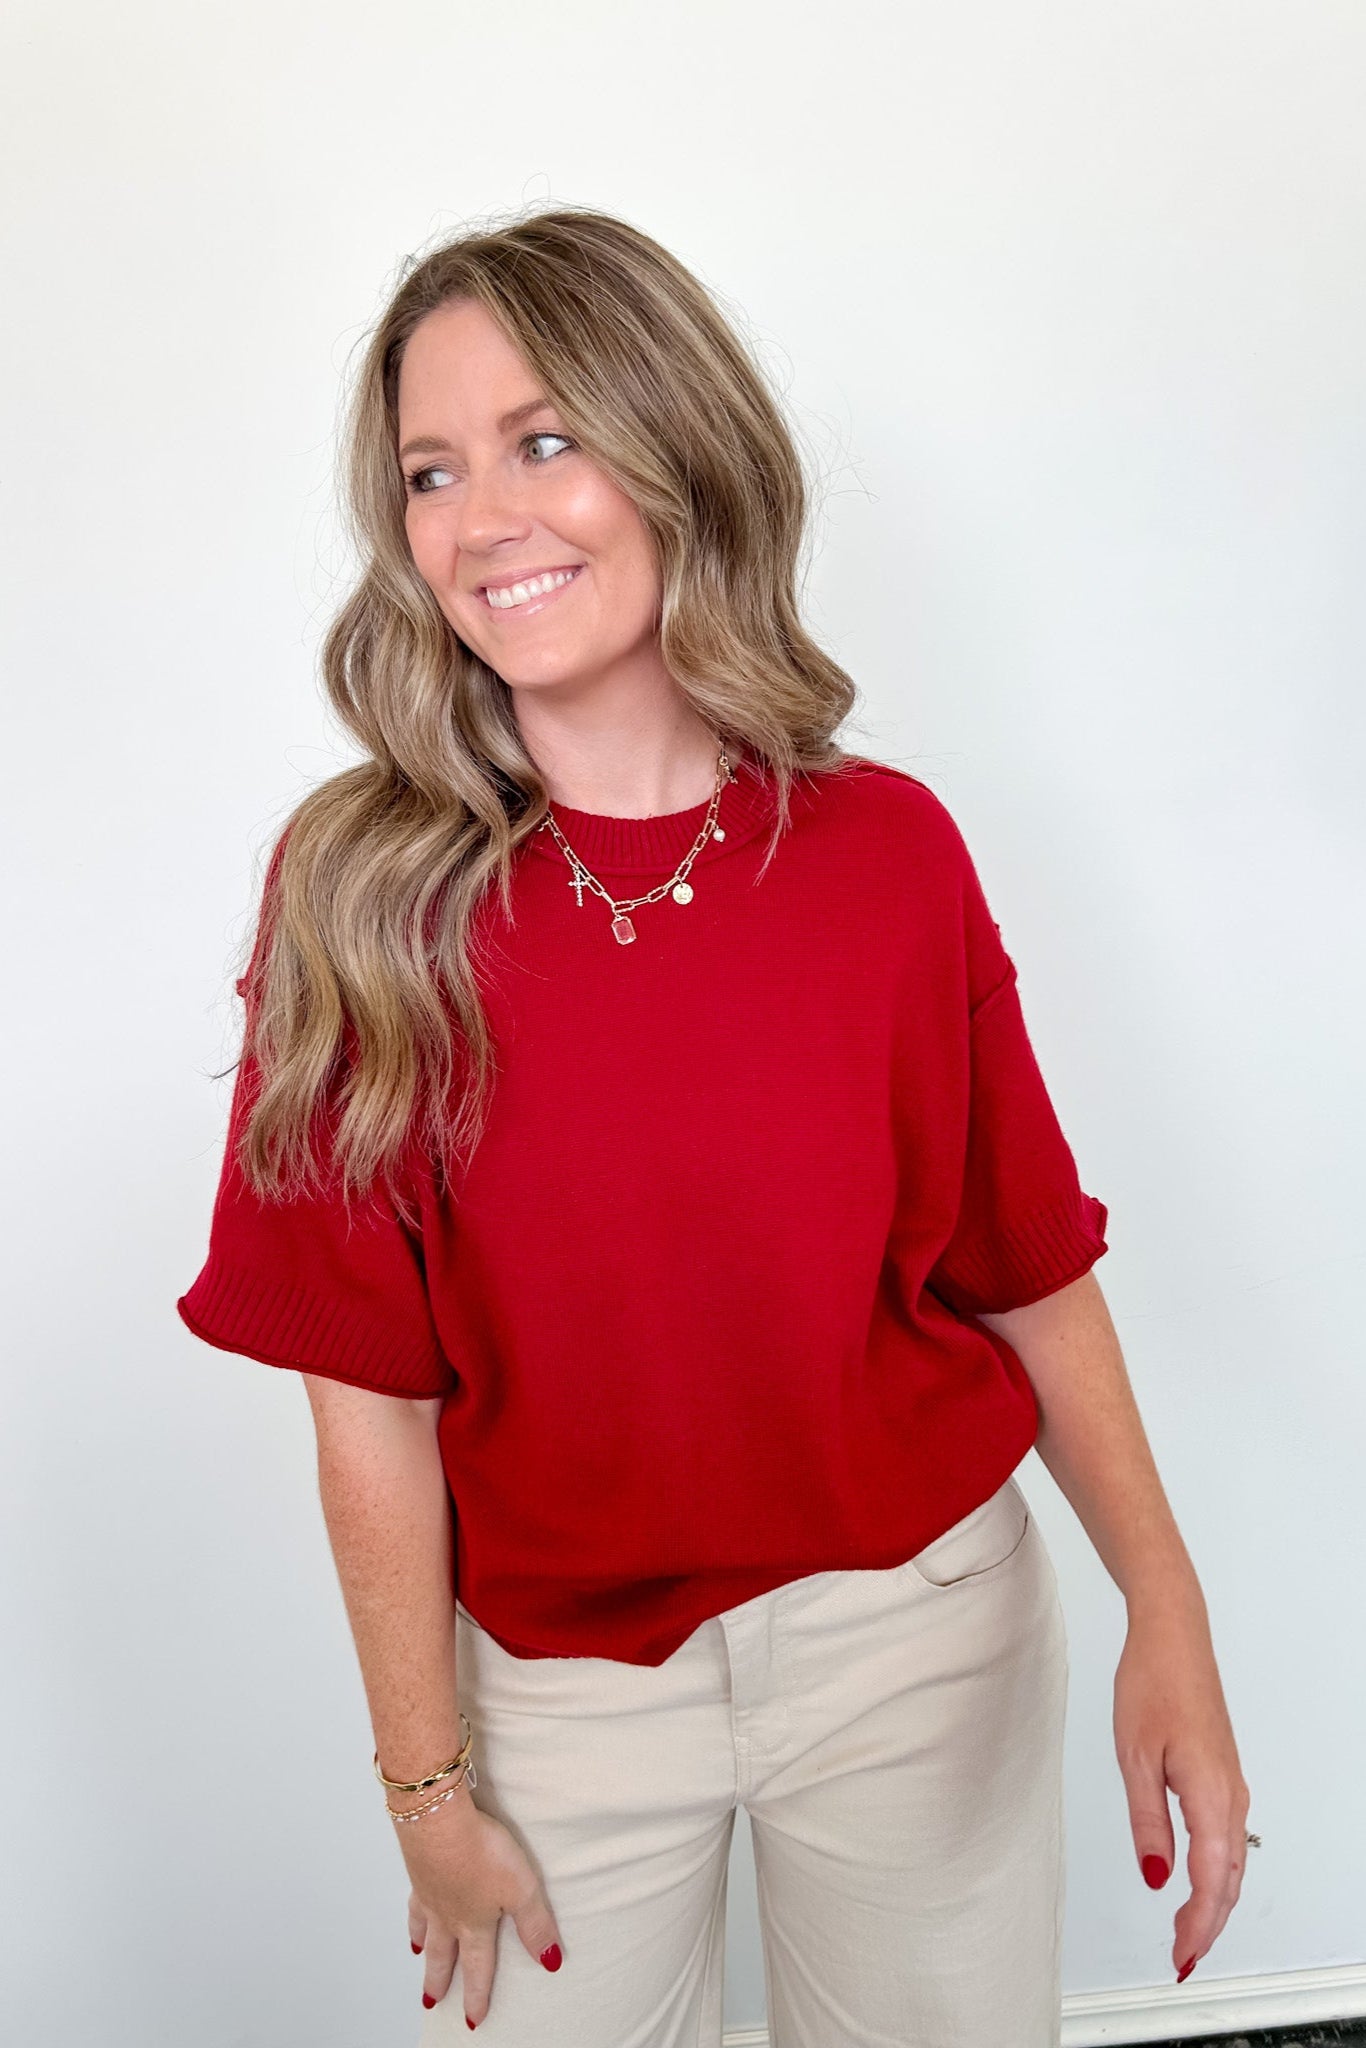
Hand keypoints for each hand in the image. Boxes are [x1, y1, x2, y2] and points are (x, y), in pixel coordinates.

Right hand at [397, 1784, 564, 2026]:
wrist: (439, 1819)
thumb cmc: (481, 1853)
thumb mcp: (521, 1890)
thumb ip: (535, 1926)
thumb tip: (551, 1963)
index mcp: (473, 1924)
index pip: (478, 1967)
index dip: (477, 1995)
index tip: (473, 2020)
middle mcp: (447, 1914)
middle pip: (443, 1955)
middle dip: (439, 1979)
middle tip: (432, 2001)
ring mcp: (429, 1891)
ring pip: (423, 1926)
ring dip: (422, 1943)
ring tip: (418, 1952)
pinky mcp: (419, 1865)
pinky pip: (414, 1895)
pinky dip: (414, 1907)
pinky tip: (417, 1898)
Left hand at [1113, 1597, 1250, 1981]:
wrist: (1173, 1636)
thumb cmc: (1151, 1684)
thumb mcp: (1134, 1756)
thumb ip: (1147, 1822)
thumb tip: (1154, 1877)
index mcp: (1210, 1794)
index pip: (1211, 1880)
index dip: (1197, 1925)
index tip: (1181, 1956)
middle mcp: (1230, 1795)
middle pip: (1228, 1879)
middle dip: (1208, 1924)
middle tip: (1182, 1958)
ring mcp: (1231, 1785)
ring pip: (1231, 1861)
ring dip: (1213, 1901)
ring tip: (1187, 1932)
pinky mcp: (1224, 1775)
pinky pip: (1228, 1838)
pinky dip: (1216, 1871)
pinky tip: (1197, 1882)